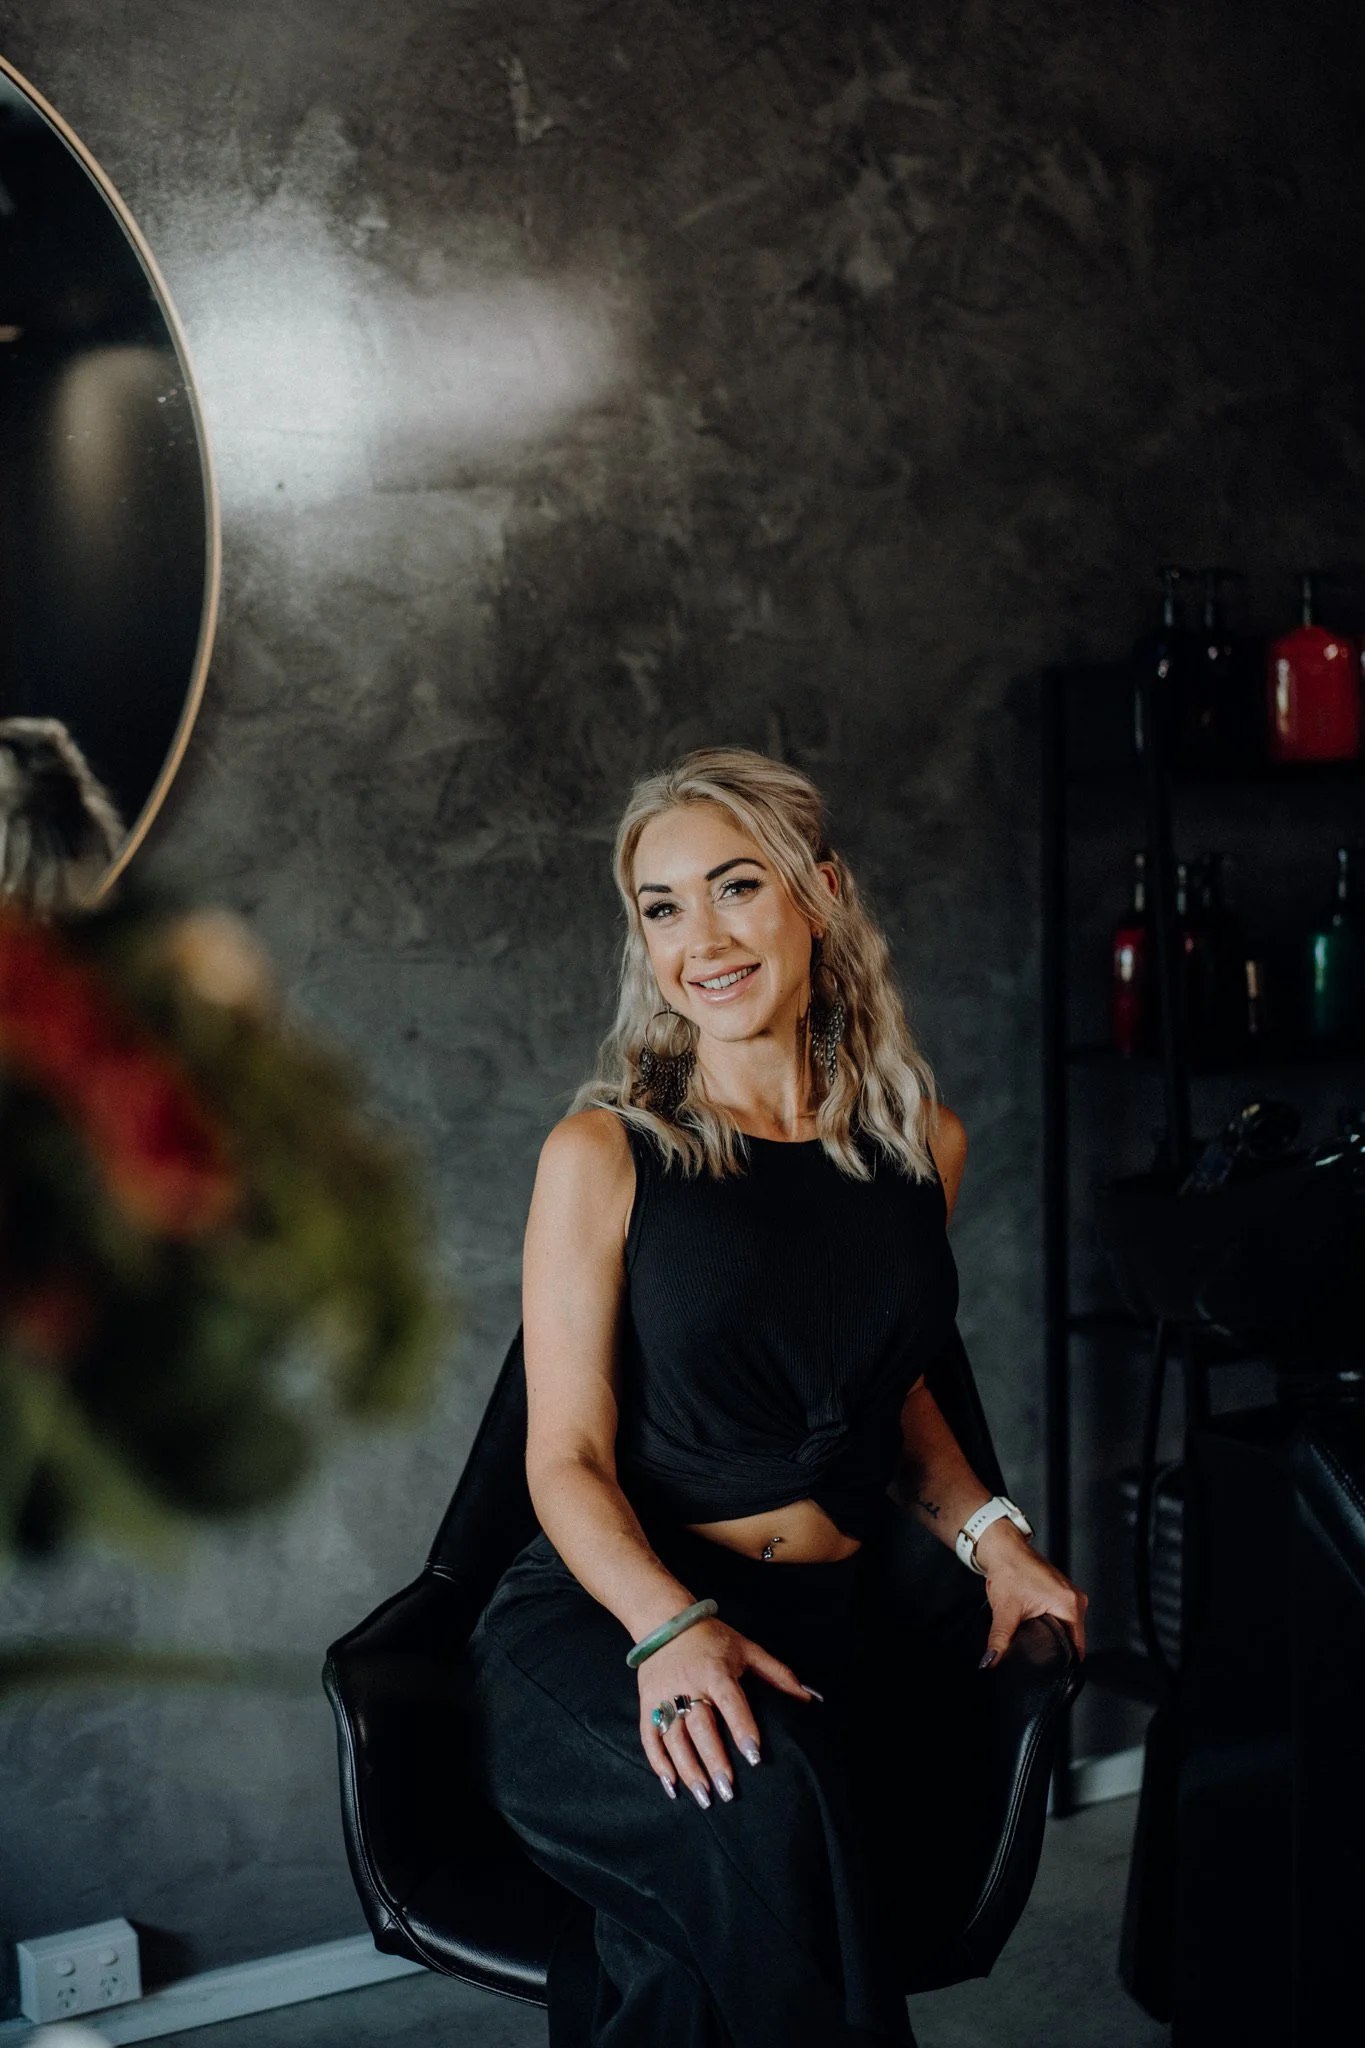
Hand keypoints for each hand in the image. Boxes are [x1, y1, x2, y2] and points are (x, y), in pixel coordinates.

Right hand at [636, 1617, 817, 1806]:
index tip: (754, 1756)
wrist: (664, 1620)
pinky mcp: (647, 1701)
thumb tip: (810, 1698)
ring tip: (703, 1795)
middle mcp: (688, 1685)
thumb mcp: (747, 1649)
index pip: (730, 1702)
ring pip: (674, 1737)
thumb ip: (777, 1674)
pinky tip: (671, 1784)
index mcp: (715, 1670)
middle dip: (713, 1760)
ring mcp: (664, 1695)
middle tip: (726, 1790)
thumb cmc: (713, 1637)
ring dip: (687, 1768)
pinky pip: (649, 1735)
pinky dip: (658, 1761)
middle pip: (700, 1726)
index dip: (742, 1727)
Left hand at [974, 1520, 1087, 1666]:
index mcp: (1071, 1604)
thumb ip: (1000, 1640)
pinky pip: (1062, 1617)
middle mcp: (1076, 1599)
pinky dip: (1051, 1624)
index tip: (1052, 1670)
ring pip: (1067, 1627)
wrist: (1003, 1547)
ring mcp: (1070, 1594)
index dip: (1064, 1661)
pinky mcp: (1062, 1592)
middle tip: (1039, 1656)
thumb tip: (992, 1661)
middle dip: (1057, 1649)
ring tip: (1038, 1640)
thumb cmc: (1009, 1569)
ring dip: (1054, 1635)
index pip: (1077, 1646)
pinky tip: (1039, 1627)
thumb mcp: (1005, 1612)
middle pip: (1073, 1638)